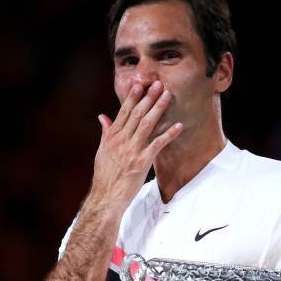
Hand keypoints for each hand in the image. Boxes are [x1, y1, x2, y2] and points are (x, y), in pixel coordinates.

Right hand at [92, 81, 182, 210]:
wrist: (106, 196)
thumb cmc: (105, 176)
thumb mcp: (102, 151)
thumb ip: (106, 133)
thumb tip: (102, 117)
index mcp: (112, 137)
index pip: (123, 112)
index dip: (132, 97)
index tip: (140, 84)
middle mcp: (122, 141)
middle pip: (137, 114)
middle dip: (148, 98)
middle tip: (158, 84)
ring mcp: (132, 150)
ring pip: (147, 125)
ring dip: (158, 109)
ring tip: (167, 96)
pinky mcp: (142, 162)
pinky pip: (157, 145)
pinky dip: (169, 135)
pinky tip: (178, 126)